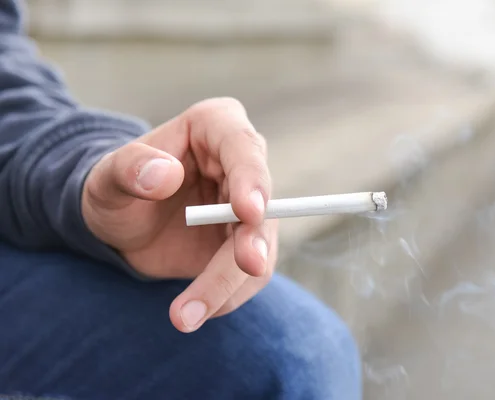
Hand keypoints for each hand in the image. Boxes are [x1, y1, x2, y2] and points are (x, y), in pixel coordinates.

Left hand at [81, 98, 277, 332]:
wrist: (121, 224)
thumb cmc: (115, 189)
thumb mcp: (106, 177)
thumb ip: (129, 169)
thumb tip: (165, 175)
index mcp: (215, 127)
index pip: (243, 147)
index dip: (251, 179)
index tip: (248, 212)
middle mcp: (241, 164)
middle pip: (262, 204)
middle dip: (254, 240)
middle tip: (248, 265)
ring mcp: (248, 207)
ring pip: (260, 248)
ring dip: (230, 282)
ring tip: (186, 316)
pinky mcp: (246, 243)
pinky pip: (249, 275)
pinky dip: (225, 297)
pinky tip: (194, 311)